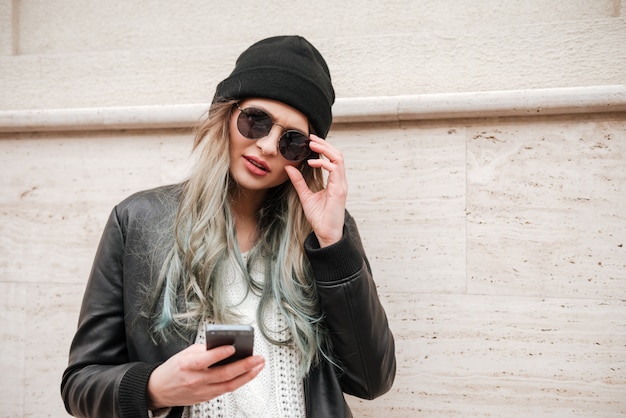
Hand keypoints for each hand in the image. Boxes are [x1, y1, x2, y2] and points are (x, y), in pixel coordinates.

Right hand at [147, 344, 264, 408]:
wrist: (159, 390)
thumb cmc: (173, 369)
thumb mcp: (185, 353)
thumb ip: (204, 349)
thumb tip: (225, 344)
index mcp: (188, 365)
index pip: (206, 360)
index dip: (221, 353)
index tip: (234, 347)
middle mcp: (196, 379)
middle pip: (224, 374)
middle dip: (244, 365)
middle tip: (257, 358)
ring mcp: (202, 391)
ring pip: (229, 385)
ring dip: (247, 375)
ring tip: (259, 365)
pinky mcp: (206, 397)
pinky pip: (226, 389)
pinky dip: (239, 381)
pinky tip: (248, 374)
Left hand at [285, 134, 346, 246]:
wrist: (326, 233)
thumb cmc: (319, 217)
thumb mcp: (305, 195)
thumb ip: (299, 182)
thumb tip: (290, 168)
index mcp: (334, 181)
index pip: (333, 158)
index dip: (323, 147)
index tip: (311, 141)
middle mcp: (340, 181)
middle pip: (337, 154)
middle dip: (325, 144)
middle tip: (311, 138)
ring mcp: (341, 185)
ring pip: (339, 159)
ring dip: (325, 149)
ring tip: (312, 145)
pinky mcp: (339, 190)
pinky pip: (336, 170)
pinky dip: (324, 163)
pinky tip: (312, 162)